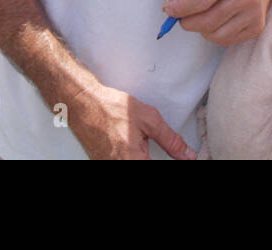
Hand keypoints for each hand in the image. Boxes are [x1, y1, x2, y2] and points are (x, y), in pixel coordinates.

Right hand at [68, 81, 196, 159]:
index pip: (157, 169)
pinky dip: (130, 157)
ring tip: (140, 144)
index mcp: (133, 161)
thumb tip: (188, 156)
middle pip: (143, 167)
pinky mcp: (100, 164)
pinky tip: (129, 147)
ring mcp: (107, 167)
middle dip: (150, 157)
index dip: (173, 162)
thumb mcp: (149, 120)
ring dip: (142, 157)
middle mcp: (118, 166)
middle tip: (149, 145)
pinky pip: (120, 162)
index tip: (183, 159)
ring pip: (132, 164)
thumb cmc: (112, 108)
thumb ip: (171, 141)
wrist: (83, 103)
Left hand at [162, 0, 271, 45]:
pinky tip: (215, 19)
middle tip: (181, 15)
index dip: (180, 7)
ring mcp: (253, 15)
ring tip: (201, 14)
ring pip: (214, 34)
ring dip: (199, 28)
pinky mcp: (256, 28)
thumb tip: (169, 3)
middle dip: (186, 21)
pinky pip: (225, 40)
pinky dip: (213, 33)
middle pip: (206, 21)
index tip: (169, 9)